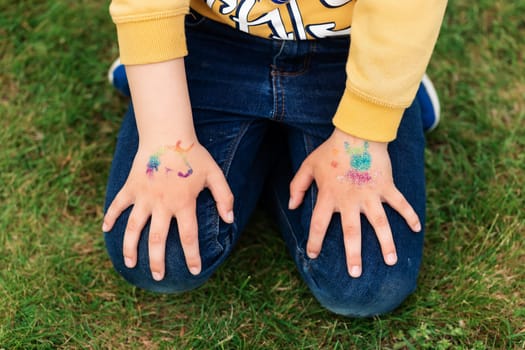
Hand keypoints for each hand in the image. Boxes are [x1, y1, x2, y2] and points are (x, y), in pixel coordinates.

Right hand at [102, 140, 233, 280]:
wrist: (168, 134)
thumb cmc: (194, 155)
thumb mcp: (214, 174)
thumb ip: (225, 197)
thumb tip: (230, 220)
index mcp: (183, 203)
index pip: (188, 237)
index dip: (192, 256)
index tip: (193, 271)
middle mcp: (162, 204)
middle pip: (157, 240)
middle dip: (157, 262)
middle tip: (158, 277)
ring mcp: (143, 196)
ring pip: (133, 228)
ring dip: (130, 248)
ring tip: (130, 264)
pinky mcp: (131, 187)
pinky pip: (118, 205)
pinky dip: (110, 217)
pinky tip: (105, 230)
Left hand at [289, 129, 420, 277]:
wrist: (357, 132)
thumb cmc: (330, 150)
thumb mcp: (308, 166)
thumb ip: (297, 186)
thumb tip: (292, 207)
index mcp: (329, 196)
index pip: (319, 224)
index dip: (315, 241)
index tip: (313, 255)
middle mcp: (350, 200)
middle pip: (351, 232)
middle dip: (353, 255)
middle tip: (355, 274)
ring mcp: (370, 194)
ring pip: (380, 224)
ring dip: (386, 243)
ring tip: (390, 262)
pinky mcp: (386, 187)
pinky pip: (400, 204)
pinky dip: (410, 215)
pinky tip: (417, 230)